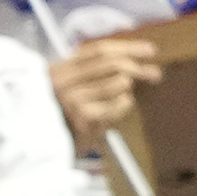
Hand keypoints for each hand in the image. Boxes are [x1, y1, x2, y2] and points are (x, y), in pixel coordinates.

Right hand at [50, 31, 158, 156]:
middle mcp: (64, 80)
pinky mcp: (83, 118)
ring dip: (127, 89)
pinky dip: (126, 103)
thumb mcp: (71, 88)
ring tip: (119, 99)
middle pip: (111, 63)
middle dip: (138, 67)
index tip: (150, 50)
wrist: (41, 148)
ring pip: (119, 82)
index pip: (98, 50)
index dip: (128, 47)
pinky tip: (121, 106)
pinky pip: (119, 104)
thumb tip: (138, 60)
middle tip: (155, 74)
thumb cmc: (62, 117)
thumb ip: (96, 72)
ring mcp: (73, 99)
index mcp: (61, 68)